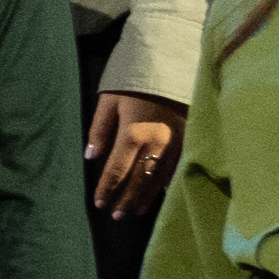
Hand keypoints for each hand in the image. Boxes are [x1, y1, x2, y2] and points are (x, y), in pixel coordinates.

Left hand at [86, 88, 183, 214]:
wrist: (172, 62)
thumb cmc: (135, 81)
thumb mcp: (109, 100)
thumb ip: (99, 129)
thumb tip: (90, 157)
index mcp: (133, 133)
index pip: (117, 170)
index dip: (107, 189)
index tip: (99, 203)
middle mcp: (156, 143)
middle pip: (138, 179)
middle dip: (125, 199)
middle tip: (116, 216)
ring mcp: (176, 142)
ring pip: (159, 178)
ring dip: (145, 196)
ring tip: (134, 211)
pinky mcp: (188, 138)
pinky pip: (177, 167)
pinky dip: (165, 183)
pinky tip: (159, 195)